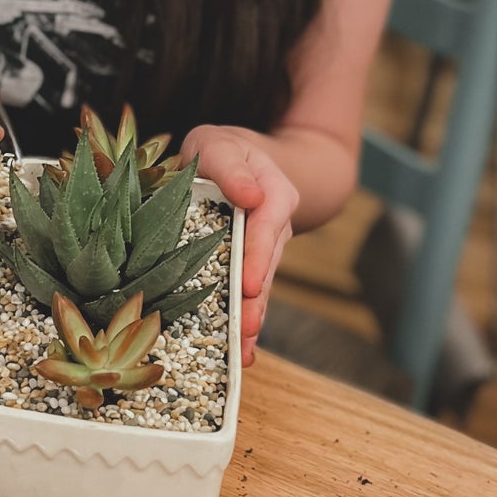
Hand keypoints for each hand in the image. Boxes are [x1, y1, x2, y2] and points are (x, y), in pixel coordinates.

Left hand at [180, 125, 298, 367]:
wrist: (240, 161)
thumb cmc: (222, 150)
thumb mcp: (220, 145)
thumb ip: (231, 166)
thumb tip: (250, 195)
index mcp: (275, 193)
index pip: (267, 226)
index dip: (257, 256)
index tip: (247, 284)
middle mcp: (276, 226)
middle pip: (268, 265)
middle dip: (256, 300)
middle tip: (245, 330)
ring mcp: (267, 249)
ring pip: (262, 285)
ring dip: (253, 318)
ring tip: (243, 351)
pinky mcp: (252, 265)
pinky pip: (251, 293)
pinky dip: (245, 319)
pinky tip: (240, 350)